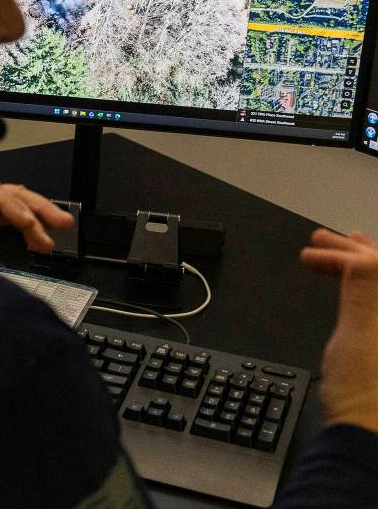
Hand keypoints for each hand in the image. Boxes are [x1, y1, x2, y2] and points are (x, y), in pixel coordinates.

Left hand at [0, 166, 73, 253]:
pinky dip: (24, 229)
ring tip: (54, 238)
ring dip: (35, 219)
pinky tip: (38, 240)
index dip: (8, 202)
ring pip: (12, 205)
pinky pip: (6, 219)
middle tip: (60, 222)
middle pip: (7, 193)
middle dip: (34, 207)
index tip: (24, 220)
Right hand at [300, 228, 377, 432]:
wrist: (371, 443)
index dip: (347, 254)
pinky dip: (365, 291)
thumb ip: (365, 290)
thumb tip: (361, 255)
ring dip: (360, 269)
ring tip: (335, 253)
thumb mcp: (360, 337)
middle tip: (321, 242)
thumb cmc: (367, 400)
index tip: (314, 254)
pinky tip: (350, 288)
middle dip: (355, 255)